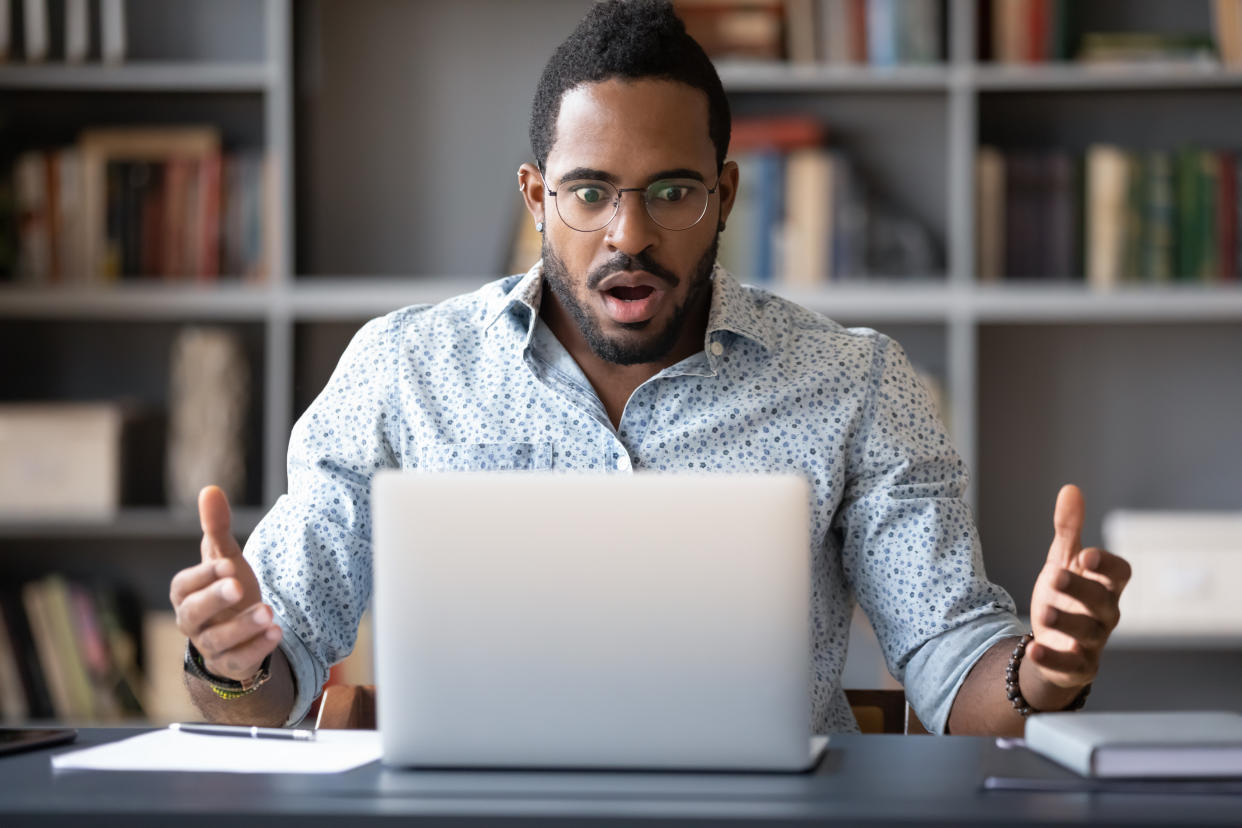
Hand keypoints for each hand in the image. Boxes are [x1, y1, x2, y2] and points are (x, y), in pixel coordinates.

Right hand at [169, 486, 281, 680]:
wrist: (241, 632)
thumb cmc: (228, 589)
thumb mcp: (225, 558)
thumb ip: (217, 528)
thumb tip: (210, 490)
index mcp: (186, 594)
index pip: (184, 585)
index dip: (203, 576)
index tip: (227, 564)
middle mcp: (192, 622)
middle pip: (193, 614)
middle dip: (215, 599)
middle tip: (237, 585)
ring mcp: (211, 646)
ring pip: (219, 641)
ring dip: (243, 627)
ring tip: (268, 611)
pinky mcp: (232, 665)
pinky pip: (239, 661)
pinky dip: (257, 649)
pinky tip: (276, 632)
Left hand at [1027, 484, 1130, 692]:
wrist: (1053, 642)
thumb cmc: (1066, 595)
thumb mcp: (1063, 561)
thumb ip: (1068, 530)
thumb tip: (1070, 489)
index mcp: (1104, 585)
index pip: (1120, 574)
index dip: (1108, 565)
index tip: (1086, 555)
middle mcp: (1104, 614)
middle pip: (1103, 602)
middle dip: (1082, 589)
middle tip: (1056, 575)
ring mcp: (1093, 642)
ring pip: (1088, 633)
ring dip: (1067, 621)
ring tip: (1044, 610)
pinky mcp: (1079, 667)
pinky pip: (1070, 665)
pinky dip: (1053, 658)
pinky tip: (1033, 647)